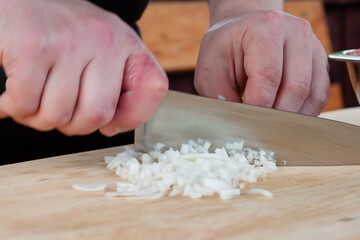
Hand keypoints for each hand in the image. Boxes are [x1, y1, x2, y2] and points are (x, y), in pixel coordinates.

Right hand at [0, 0, 167, 135]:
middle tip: (60, 113)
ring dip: (39, 118)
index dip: (133, 116)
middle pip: (97, 115)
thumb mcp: (102, 50)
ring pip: (58, 115)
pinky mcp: (32, 47)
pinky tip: (12, 96)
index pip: (154, 87)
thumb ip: (115, 84)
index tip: (110, 122)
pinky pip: (25, 104)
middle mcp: (103, 40)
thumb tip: (110, 127)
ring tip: (35, 100)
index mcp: (125, 43)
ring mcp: (69, 43)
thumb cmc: (62, 33)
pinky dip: (14, 109)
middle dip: (74, 127)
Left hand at [194, 10, 329, 115]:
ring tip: (269, 126)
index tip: (247, 124)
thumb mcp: (209, 72)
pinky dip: (303, 113)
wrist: (240, 33)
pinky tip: (284, 118)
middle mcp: (295, 32)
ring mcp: (311, 46)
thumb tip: (239, 127)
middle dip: (276, 116)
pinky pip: (319, 95)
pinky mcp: (319, 61)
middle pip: (295, 87)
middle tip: (259, 131)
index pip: (268, 76)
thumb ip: (222, 99)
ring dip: (291, 118)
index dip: (258, 107)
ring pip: (311, 94)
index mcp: (264, 28)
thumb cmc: (224, 50)